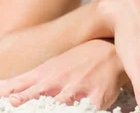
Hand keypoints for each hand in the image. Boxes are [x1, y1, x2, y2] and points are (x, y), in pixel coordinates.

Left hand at [0, 39, 125, 108]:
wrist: (110, 51)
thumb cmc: (75, 62)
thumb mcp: (47, 68)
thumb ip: (22, 82)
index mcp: (44, 77)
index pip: (20, 92)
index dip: (13, 99)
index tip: (9, 103)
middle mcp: (60, 83)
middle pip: (38, 100)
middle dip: (27, 103)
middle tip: (17, 103)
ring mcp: (79, 90)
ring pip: (62, 105)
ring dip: (55, 108)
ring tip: (53, 108)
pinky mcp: (97, 99)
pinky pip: (87, 110)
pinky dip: (80, 111)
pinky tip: (76, 110)